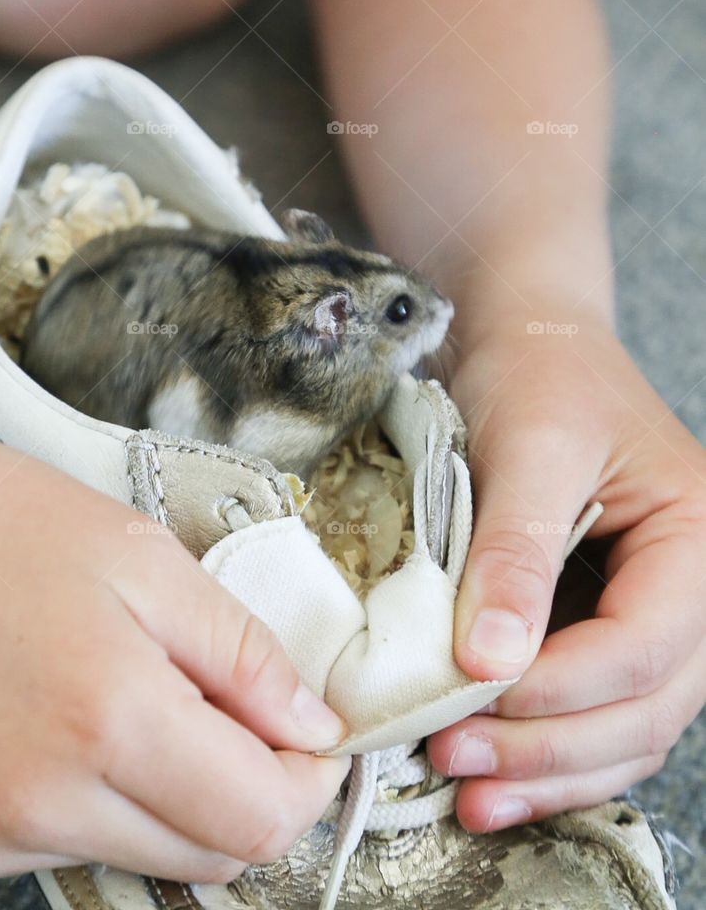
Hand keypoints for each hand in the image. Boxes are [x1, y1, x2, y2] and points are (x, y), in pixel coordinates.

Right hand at [0, 401, 348, 882]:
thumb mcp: (139, 555)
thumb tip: (311, 728)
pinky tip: (60, 722)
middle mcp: (40, 802)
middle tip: (228, 706)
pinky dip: (90, 800)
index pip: (257, 821)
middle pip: (205, 857)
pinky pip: (60, 848)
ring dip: (164, 793)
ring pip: (137, 854)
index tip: (307, 737)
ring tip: (124, 691)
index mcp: (105, 715)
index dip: (304, 782)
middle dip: (243, 789)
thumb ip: (240, 652)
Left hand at [427, 308, 705, 829]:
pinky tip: (488, 773)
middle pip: (643, 706)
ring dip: (548, 769)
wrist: (523, 345)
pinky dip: (543, 751)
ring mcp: (648, 617)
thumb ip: (516, 550)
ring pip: (623, 728)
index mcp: (699, 541)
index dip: (563, 686)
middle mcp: (690, 592)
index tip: (474, 694)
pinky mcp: (599, 628)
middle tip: (455, 757)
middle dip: (550, 745)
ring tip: (466, 792)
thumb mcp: (530, 446)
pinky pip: (590, 712)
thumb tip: (487, 661)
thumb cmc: (539, 375)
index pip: (645, 646)